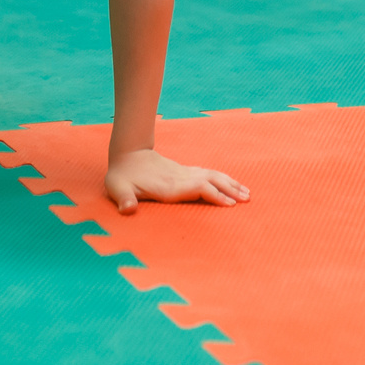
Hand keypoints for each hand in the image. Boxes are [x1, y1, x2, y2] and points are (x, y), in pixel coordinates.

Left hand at [104, 148, 249, 213]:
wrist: (127, 153)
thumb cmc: (122, 175)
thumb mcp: (117, 188)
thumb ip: (124, 199)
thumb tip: (127, 210)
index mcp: (170, 185)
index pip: (198, 188)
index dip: (213, 195)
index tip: (229, 204)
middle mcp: (181, 178)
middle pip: (211, 181)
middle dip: (229, 189)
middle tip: (247, 199)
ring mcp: (184, 174)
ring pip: (212, 176)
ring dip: (230, 184)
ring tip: (247, 194)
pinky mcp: (185, 173)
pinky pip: (208, 175)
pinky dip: (222, 180)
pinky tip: (232, 185)